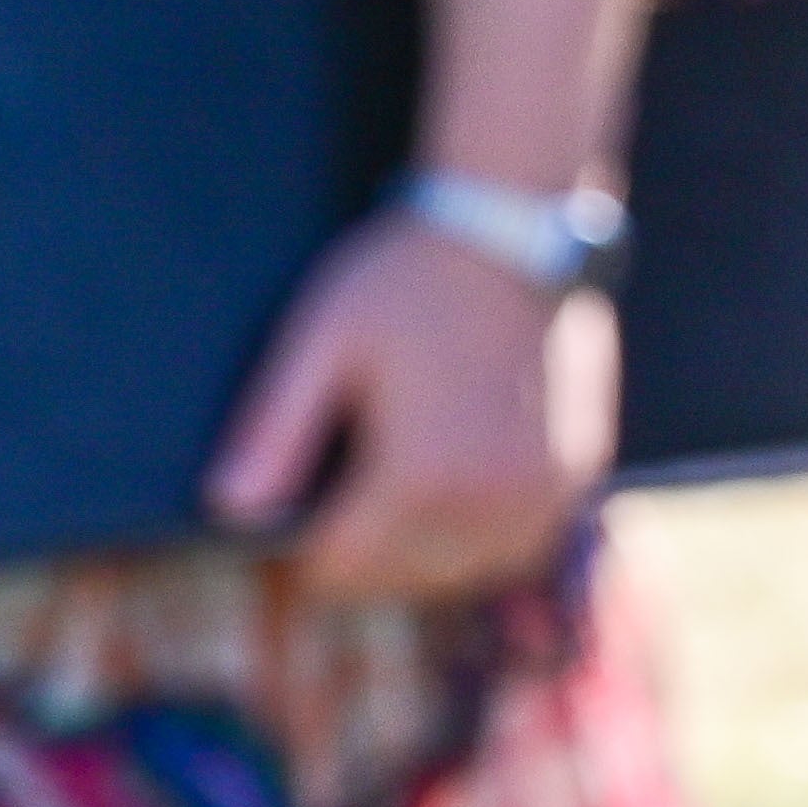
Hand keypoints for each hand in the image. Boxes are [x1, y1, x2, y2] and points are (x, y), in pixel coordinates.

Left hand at [206, 211, 621, 603]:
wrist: (516, 226)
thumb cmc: (408, 277)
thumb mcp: (321, 340)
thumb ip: (273, 431)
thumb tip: (229, 510)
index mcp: (420, 477)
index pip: (339, 570)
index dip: (300, 551)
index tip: (293, 515)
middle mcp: (490, 501)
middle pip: (397, 580)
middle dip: (359, 554)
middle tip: (341, 498)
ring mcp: (543, 492)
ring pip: (460, 573)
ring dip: (421, 554)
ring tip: (396, 495)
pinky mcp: (579, 474)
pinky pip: (518, 546)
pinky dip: (481, 537)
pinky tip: (458, 490)